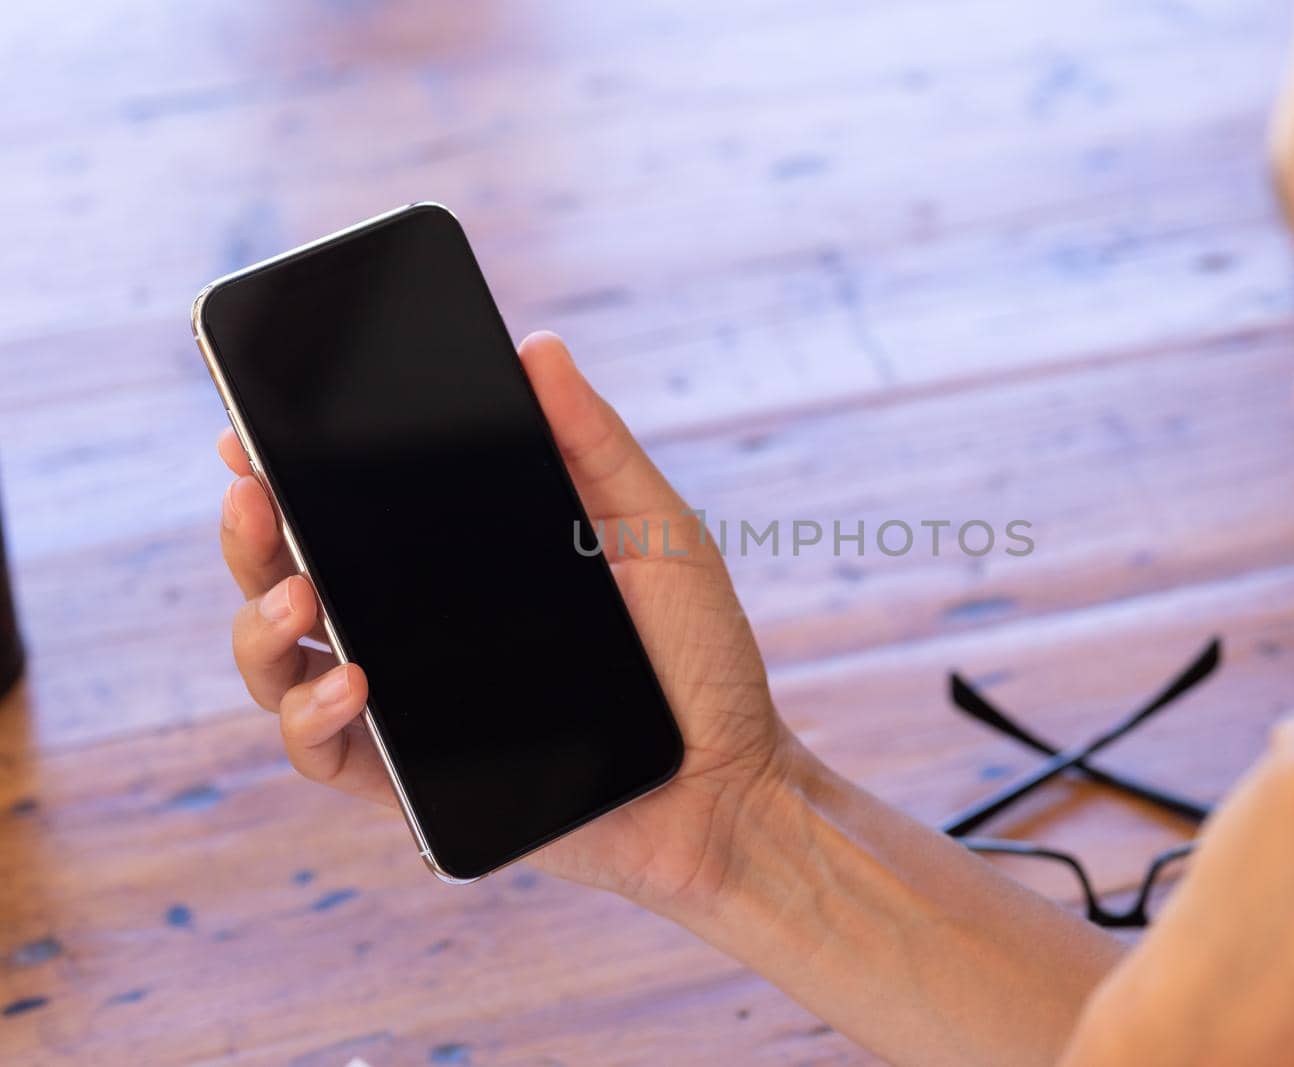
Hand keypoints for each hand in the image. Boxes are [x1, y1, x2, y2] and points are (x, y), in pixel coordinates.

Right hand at [218, 331, 793, 907]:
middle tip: (256, 498)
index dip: (283, 475)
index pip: (348, 513)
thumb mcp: (655, 530)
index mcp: (459, 563)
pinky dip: (310, 717)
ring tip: (303, 593)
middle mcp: (417, 628)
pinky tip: (352, 681)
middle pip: (289, 577)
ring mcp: (406, 705)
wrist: (728, 780)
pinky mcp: (412, 781)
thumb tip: (538, 348)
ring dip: (261, 625)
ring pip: (281, 664)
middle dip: (249, 536)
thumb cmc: (697, 654)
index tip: (246, 436)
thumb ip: (595, 444)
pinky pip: (321, 754)